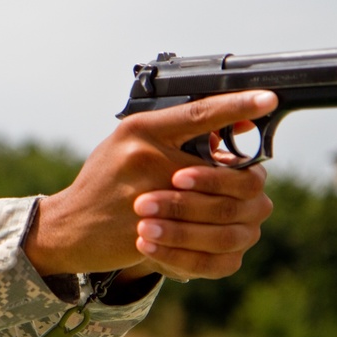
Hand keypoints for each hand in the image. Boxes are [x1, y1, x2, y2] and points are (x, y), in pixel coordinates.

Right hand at [24, 90, 276, 279]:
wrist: (69, 225)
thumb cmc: (105, 182)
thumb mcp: (129, 145)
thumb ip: (173, 136)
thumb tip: (229, 128)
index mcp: (140, 130)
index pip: (199, 114)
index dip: (237, 106)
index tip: (268, 100)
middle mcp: (142, 157)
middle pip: (221, 168)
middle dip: (241, 178)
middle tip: (250, 179)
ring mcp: (144, 196)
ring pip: (215, 204)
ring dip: (228, 208)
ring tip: (230, 208)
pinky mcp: (146, 231)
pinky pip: (198, 235)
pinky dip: (209, 235)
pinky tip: (211, 234)